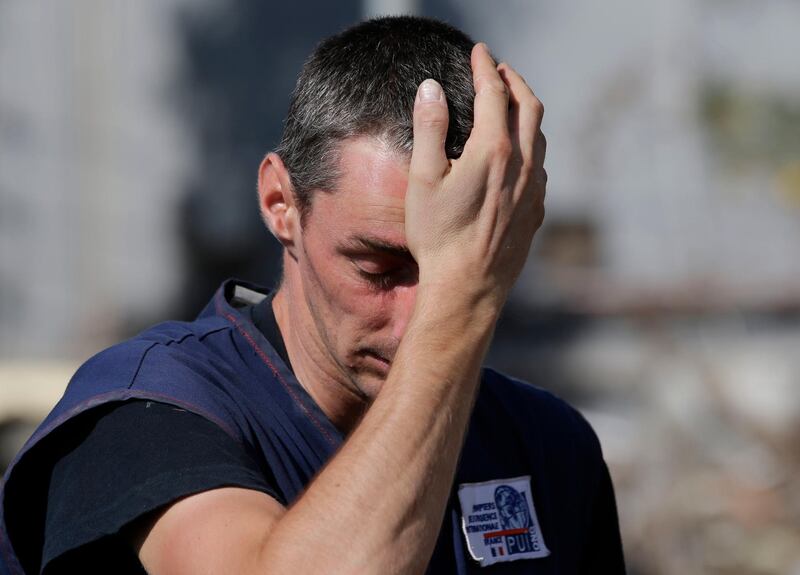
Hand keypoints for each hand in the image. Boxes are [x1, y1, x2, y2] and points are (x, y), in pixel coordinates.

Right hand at [405, 43, 546, 309]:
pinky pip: (540, 166)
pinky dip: (530, 146)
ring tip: (510, 106)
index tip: (479, 51)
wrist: (467, 286)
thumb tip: (431, 87)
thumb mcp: (423, 179)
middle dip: (514, 82)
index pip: (494, 92)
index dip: (485, 67)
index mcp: (492, 150)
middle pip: (529, 106)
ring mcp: (533, 188)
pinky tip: (516, 154)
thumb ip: (429, 129)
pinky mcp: (536, 210)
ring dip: (526, 112)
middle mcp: (521, 164)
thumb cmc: (438, 236)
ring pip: (539, 136)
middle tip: (499, 71)